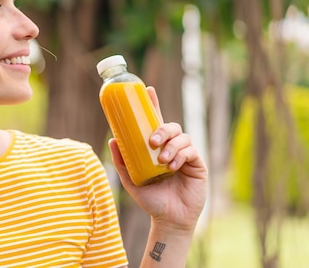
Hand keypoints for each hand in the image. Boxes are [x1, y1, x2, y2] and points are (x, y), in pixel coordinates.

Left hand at [108, 86, 207, 232]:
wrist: (168, 220)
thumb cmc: (150, 199)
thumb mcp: (130, 180)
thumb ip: (121, 161)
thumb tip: (112, 139)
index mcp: (156, 148)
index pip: (155, 121)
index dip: (153, 105)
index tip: (149, 90)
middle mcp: (172, 148)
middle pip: (171, 126)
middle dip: (162, 129)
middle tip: (152, 141)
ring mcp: (186, 155)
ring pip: (181, 137)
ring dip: (171, 146)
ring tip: (162, 161)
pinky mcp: (198, 164)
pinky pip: (191, 151)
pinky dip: (181, 155)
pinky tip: (173, 166)